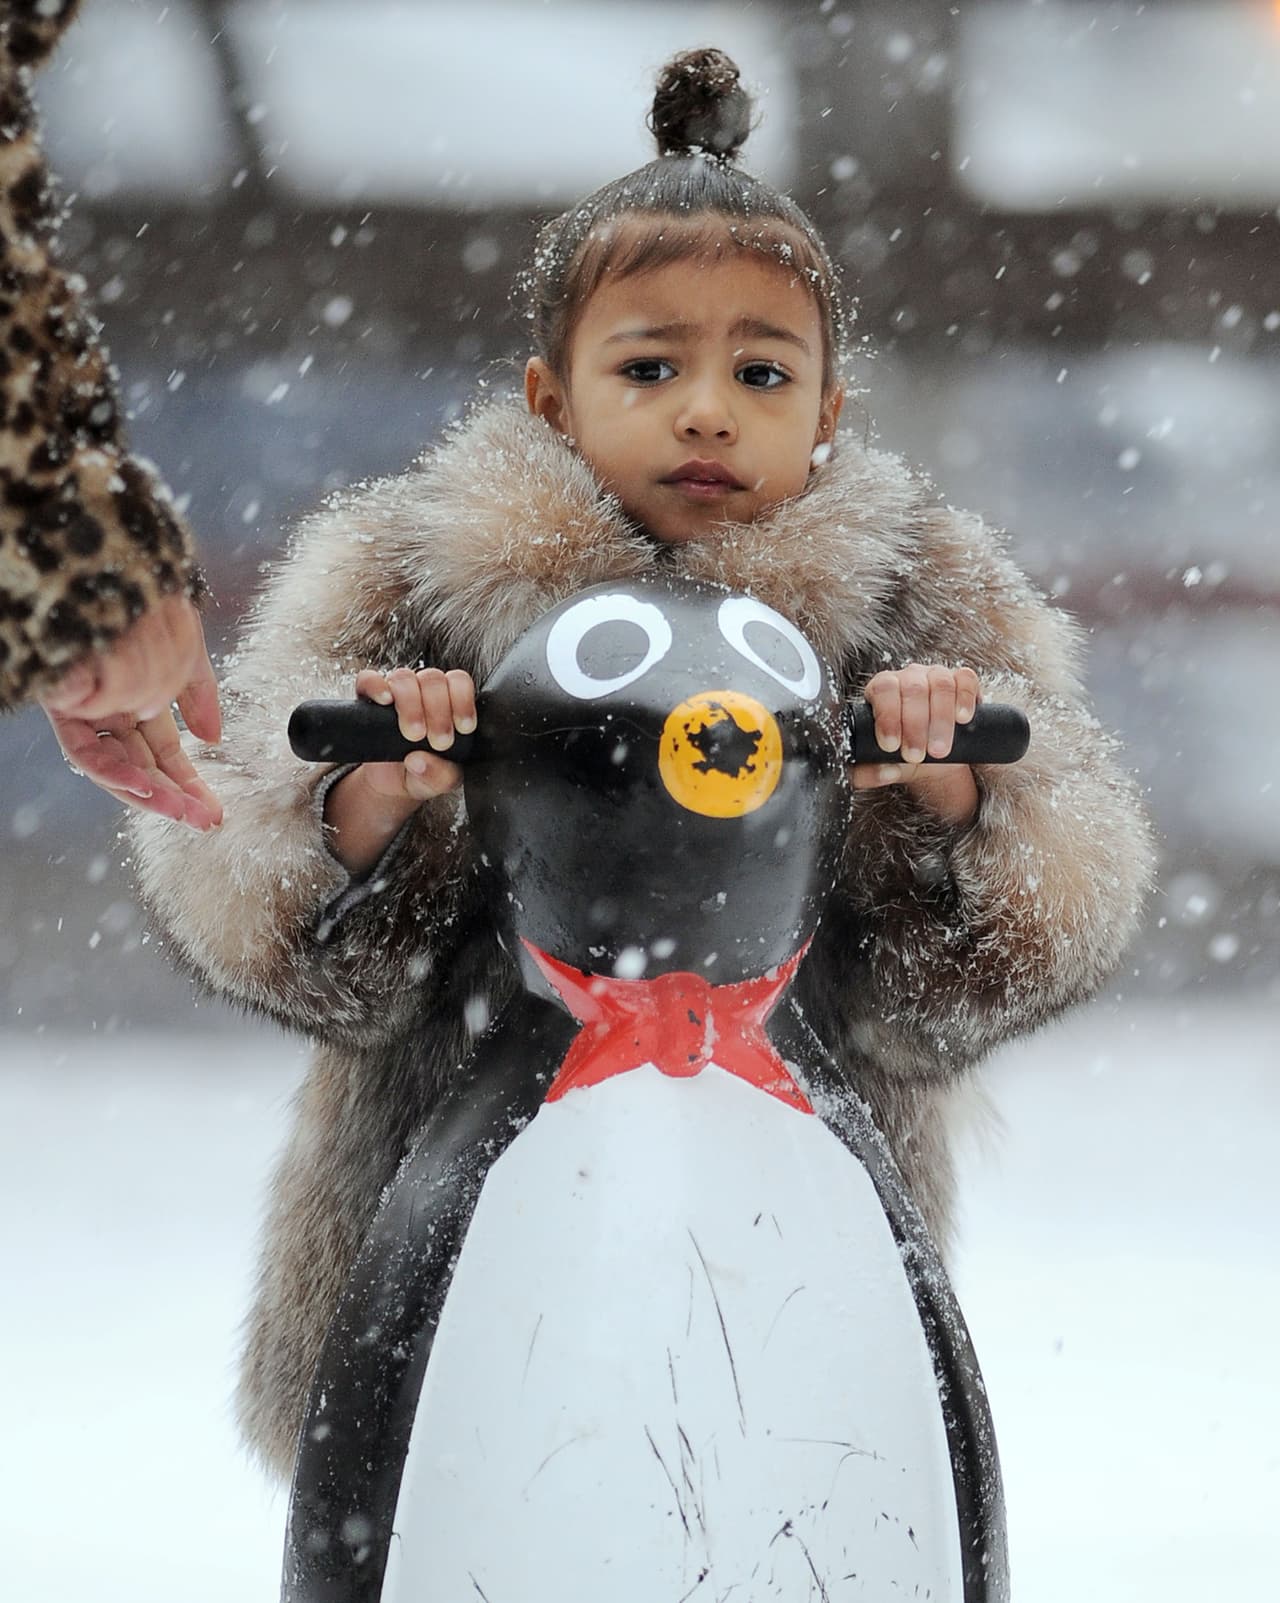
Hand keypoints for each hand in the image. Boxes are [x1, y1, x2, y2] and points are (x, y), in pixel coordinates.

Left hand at [38, 594, 223, 828]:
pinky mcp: (62, 704)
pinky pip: (86, 751)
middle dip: (177, 796)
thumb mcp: (187, 646)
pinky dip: (116, 772)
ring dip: (151, 794)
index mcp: (139, 693)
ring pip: (116, 766)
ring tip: (184, 813)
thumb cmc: (147, 597)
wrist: (113, 560)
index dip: (190, 780)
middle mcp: (110, 705)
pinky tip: (145, 785)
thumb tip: (212, 739)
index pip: (164, 749)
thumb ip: (199, 695)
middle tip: (207, 820)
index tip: (215, 808)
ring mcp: (86, 707)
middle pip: (142, 764)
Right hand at [323, 667, 476, 873]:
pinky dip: (377, 685)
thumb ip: (441, 778)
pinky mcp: (368, 700)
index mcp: (449, 705)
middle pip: (435, 677)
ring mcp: (396, 695)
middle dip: (437, 708)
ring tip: (409, 734)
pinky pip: (370, 680)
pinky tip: (383, 701)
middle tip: (434, 739)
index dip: (462, 701)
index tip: (460, 729)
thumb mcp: (434, 784)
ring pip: (407, 676)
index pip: (461, 683)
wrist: (385, 788)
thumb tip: (426, 761)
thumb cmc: (418, 778)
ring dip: (411, 703)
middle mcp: (425, 693)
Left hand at [853, 663, 980, 828]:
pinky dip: (965, 698)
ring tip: (938, 751)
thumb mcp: (879, 765)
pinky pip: (966, 680)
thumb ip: (868, 773)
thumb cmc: (900, 755)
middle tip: (915, 756)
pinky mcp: (962, 680)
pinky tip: (962, 719)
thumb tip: (884, 772)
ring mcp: (936, 675)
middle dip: (915, 726)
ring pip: (941, 685)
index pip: (883, 690)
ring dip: (940, 720)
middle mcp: (909, 677)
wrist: (930, 757)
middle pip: (913, 689)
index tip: (891, 745)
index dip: (887, 716)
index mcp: (881, 689)